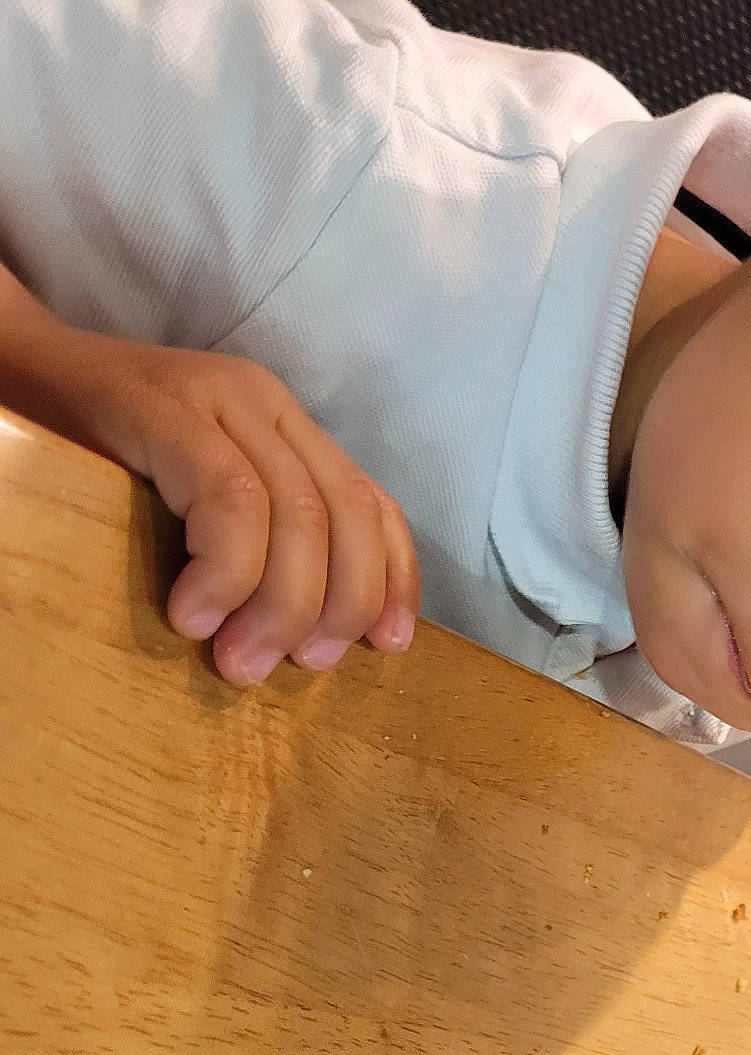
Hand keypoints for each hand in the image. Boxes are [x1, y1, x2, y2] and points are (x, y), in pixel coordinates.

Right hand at [49, 327, 418, 683]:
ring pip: (298, 514)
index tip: (388, 647)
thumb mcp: (196, 501)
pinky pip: (229, 498)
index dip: (393, 579)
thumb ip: (256, 540)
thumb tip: (306, 639)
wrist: (9, 372)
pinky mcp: (168, 408)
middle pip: (346, 515)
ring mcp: (220, 399)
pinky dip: (226, 569)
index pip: (373, 504)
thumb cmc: (98, 456)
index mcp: (287, 427)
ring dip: (281, 603)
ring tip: (241, 659)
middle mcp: (267, 404)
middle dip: (338, 606)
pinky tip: (193, 613)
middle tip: (298, 667)